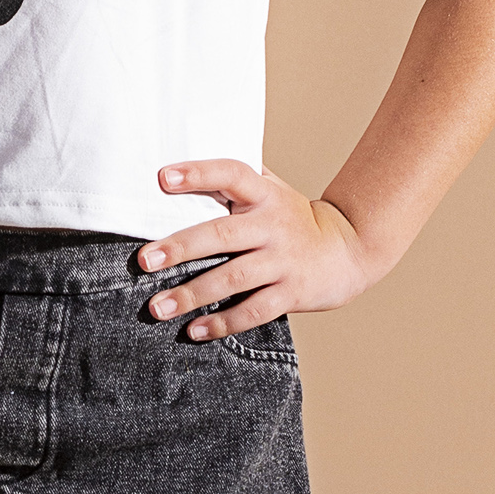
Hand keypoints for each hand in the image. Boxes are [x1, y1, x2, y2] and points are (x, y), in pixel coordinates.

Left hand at [137, 158, 378, 337]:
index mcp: (265, 194)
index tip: (163, 178)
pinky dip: (223, 323)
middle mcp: (273, 225)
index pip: (231, 174)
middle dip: (181, 247)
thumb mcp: (274, 190)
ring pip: (233, 278)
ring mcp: (283, 261)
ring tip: (158, 307)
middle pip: (222, 234)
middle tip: (145, 260)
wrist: (350, 249)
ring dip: (192, 294)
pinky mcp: (292, 293)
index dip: (198, 174)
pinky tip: (194, 330)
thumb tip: (182, 162)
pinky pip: (253, 311)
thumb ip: (239, 180)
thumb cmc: (295, 218)